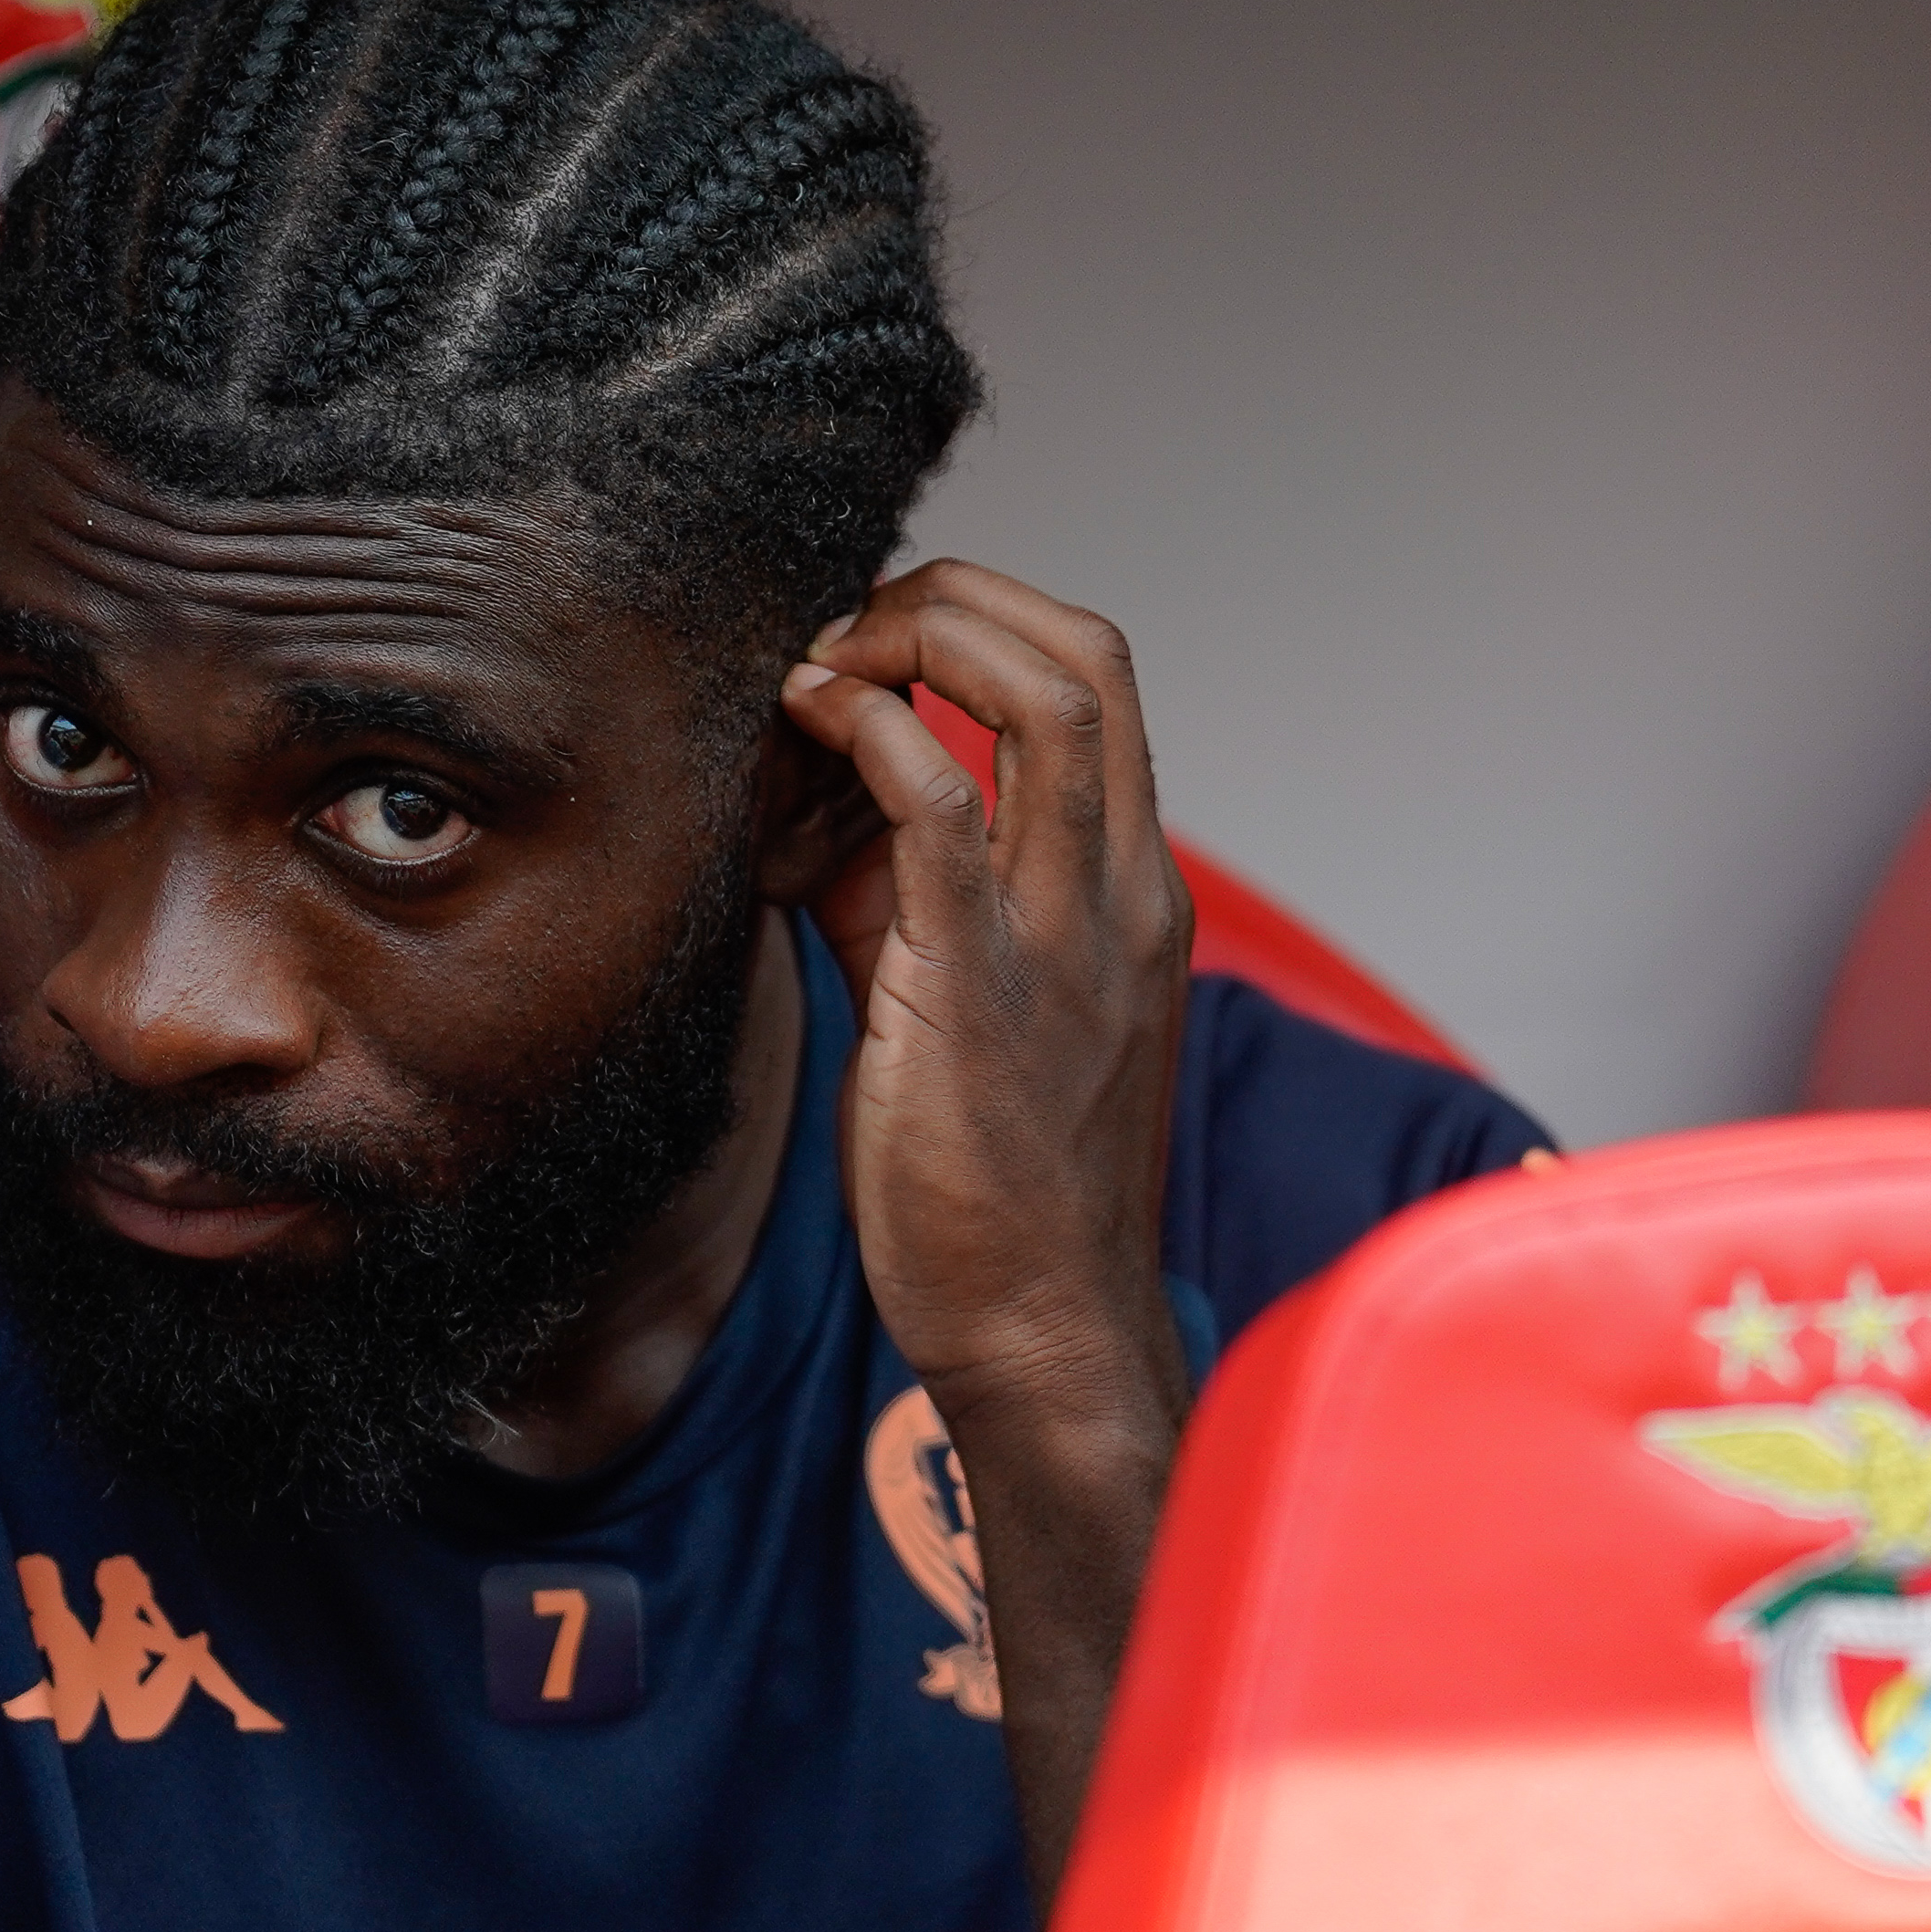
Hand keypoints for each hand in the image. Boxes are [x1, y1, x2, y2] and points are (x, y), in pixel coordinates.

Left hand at [780, 560, 1193, 1890]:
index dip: (984, 626)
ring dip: (916, 636)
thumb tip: (814, 806)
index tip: (871, 654)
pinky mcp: (983, 984)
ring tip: (818, 668)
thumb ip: (903, 893)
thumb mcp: (956, 1003)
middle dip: (956, 597)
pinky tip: (799, 728)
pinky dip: (869, 729)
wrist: (1038, 1334)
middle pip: (1091, 651)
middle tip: (840, 634)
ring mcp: (1068, 932)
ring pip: (1047, 689)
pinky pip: (938, 803)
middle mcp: (1123, 891)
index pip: (1099, 684)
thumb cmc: (993, 1188)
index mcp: (1130, 892)